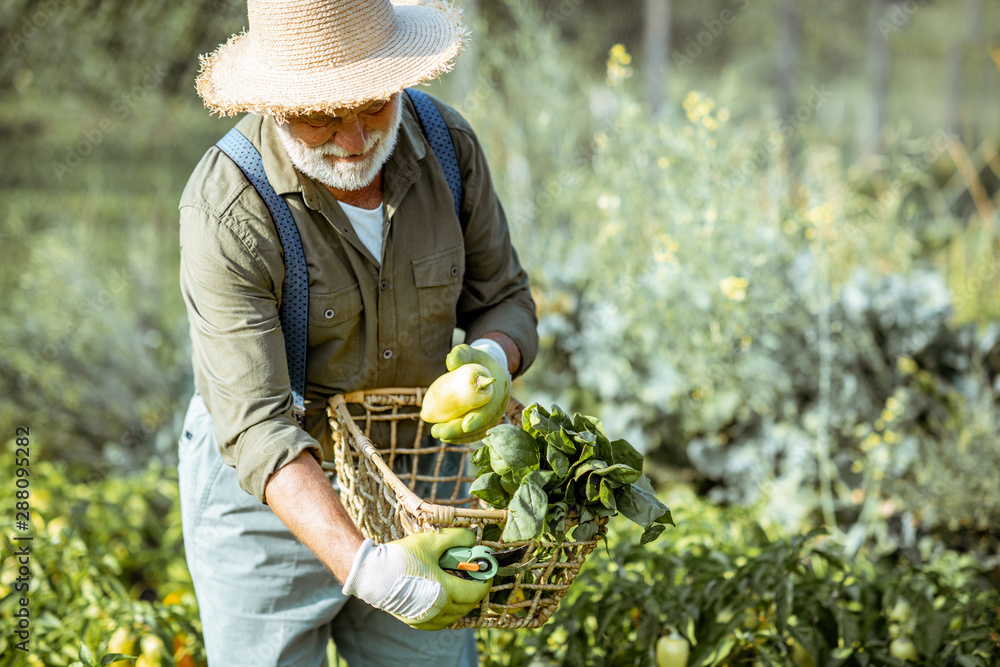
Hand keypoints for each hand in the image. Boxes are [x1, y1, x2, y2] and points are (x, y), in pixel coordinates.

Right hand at [341, 527, 490, 630]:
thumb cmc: (402, 557)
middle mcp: (438, 610)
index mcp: (446, 592)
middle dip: (475, 590)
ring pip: (454, 615)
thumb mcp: (431, 541)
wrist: (372, 573)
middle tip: (473, 575)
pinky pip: (439, 621)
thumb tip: (472, 537)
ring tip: (458, 584)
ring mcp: (426, 618)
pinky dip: (447, 611)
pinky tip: (442, 598)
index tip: (486, 570)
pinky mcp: (415, 621)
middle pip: (468, 605)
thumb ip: (456, 537)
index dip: (485, 580)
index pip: (476, 591)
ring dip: (461, 602)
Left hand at [430, 343, 510, 443]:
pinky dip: (461, 436)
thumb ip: (461, 353)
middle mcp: (500, 402)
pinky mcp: (486, 419)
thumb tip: (450, 362)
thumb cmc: (476, 359)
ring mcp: (494, 413)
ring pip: (479, 431)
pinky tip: (445, 436)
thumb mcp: (469, 352)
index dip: (479, 418)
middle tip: (441, 433)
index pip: (492, 406)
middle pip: (484, 424)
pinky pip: (475, 431)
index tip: (464, 426)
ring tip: (438, 433)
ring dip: (459, 436)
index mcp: (500, 386)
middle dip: (462, 432)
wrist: (486, 367)